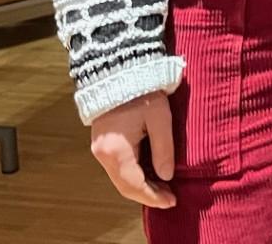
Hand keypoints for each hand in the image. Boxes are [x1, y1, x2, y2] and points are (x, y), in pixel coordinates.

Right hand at [89, 91, 176, 208]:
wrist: (118, 70)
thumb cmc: (141, 91)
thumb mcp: (160, 118)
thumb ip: (163, 148)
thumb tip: (166, 175)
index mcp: (115, 150)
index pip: (134, 184)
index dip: (153, 196)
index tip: (172, 201)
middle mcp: (102, 154)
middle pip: (124, 185)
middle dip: (147, 194)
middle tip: (169, 198)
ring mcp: (99, 149)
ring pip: (119, 178)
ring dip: (140, 185)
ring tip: (163, 187)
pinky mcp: (102, 142)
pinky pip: (117, 167)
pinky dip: (133, 175)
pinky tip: (149, 173)